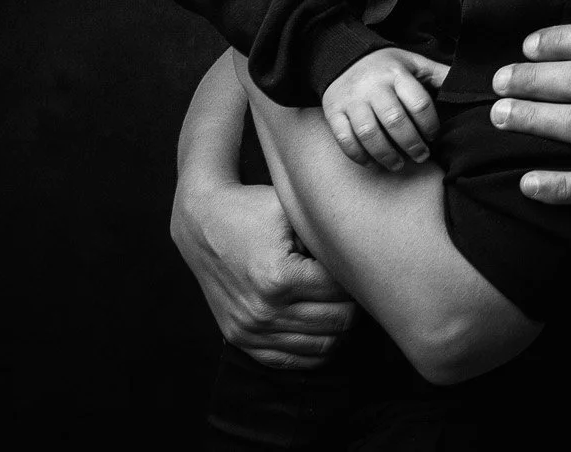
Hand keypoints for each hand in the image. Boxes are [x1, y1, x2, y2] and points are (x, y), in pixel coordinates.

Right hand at [170, 176, 354, 369]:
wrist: (202, 225)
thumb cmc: (253, 209)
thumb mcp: (291, 209)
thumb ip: (327, 231)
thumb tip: (369, 250)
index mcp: (278, 277)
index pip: (342, 291)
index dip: (359, 276)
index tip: (365, 264)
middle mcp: (263, 311)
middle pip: (337, 321)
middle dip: (357, 304)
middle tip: (363, 286)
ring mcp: (250, 330)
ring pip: (321, 346)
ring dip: (342, 329)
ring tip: (349, 304)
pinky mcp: (240, 340)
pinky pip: (292, 360)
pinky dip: (317, 349)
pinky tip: (328, 328)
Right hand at [321, 47, 447, 168]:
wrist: (344, 57)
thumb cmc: (386, 66)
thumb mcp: (413, 63)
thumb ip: (437, 75)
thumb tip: (466, 85)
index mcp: (396, 74)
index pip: (418, 103)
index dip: (430, 124)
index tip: (434, 136)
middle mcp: (373, 87)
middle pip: (395, 121)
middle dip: (411, 144)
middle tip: (421, 156)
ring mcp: (352, 100)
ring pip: (368, 133)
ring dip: (385, 154)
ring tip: (398, 164)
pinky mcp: (334, 112)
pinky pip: (345, 139)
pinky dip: (359, 156)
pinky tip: (373, 163)